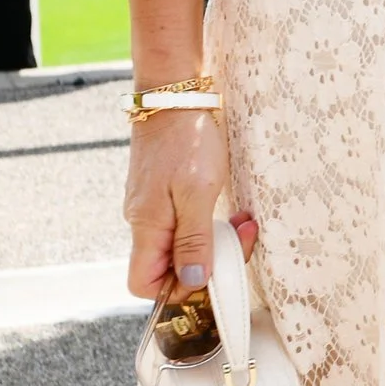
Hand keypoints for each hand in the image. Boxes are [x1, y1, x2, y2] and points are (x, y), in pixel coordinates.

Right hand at [122, 108, 255, 301]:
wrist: (175, 94)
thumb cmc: (187, 138)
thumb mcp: (197, 192)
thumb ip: (194, 241)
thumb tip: (192, 284)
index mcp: (146, 227)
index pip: (144, 284)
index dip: (176, 291)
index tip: (212, 274)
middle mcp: (143, 222)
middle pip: (168, 268)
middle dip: (208, 263)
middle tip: (240, 239)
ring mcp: (152, 206)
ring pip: (180, 245)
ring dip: (214, 242)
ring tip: (241, 224)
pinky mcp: (163, 193)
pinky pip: (183, 224)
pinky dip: (208, 224)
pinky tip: (228, 211)